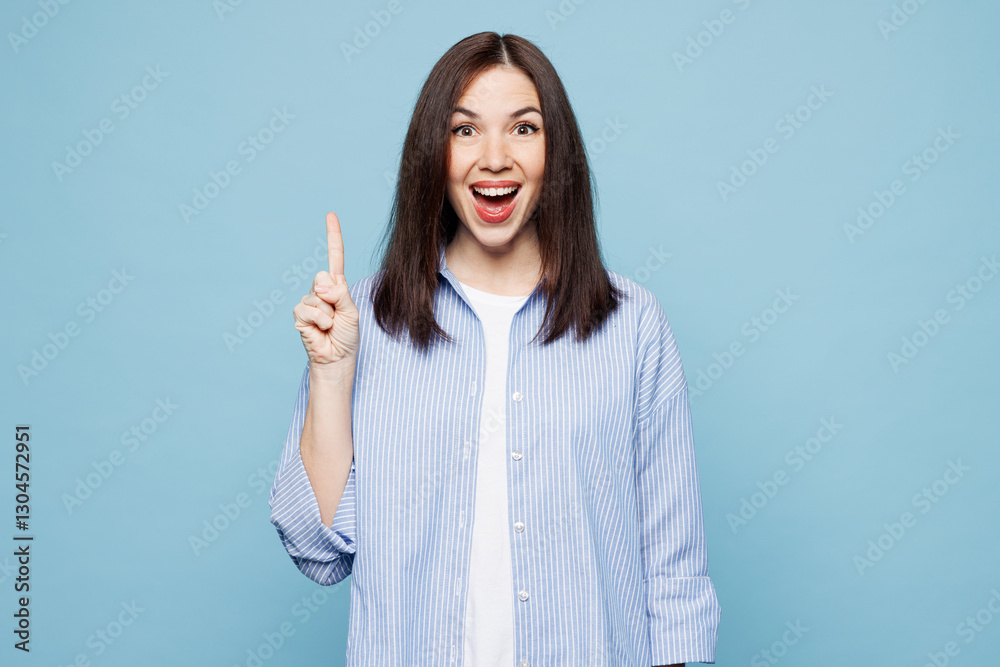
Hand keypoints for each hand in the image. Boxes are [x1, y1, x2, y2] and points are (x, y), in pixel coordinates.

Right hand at [293, 212, 359, 372]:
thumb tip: (321, 284)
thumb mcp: (351, 311)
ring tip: (330, 326)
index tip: (331, 215)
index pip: (335, 257)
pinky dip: (319, 320)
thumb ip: (339, 294)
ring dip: (328, 314)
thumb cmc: (347, 335)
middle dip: (333, 295)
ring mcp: (309, 302)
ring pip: (316, 296)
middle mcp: (321, 290)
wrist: (337, 358)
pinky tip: (321, 329)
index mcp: (338, 286)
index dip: (333, 236)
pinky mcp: (300, 314)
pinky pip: (309, 309)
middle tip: (337, 314)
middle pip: (323, 276)